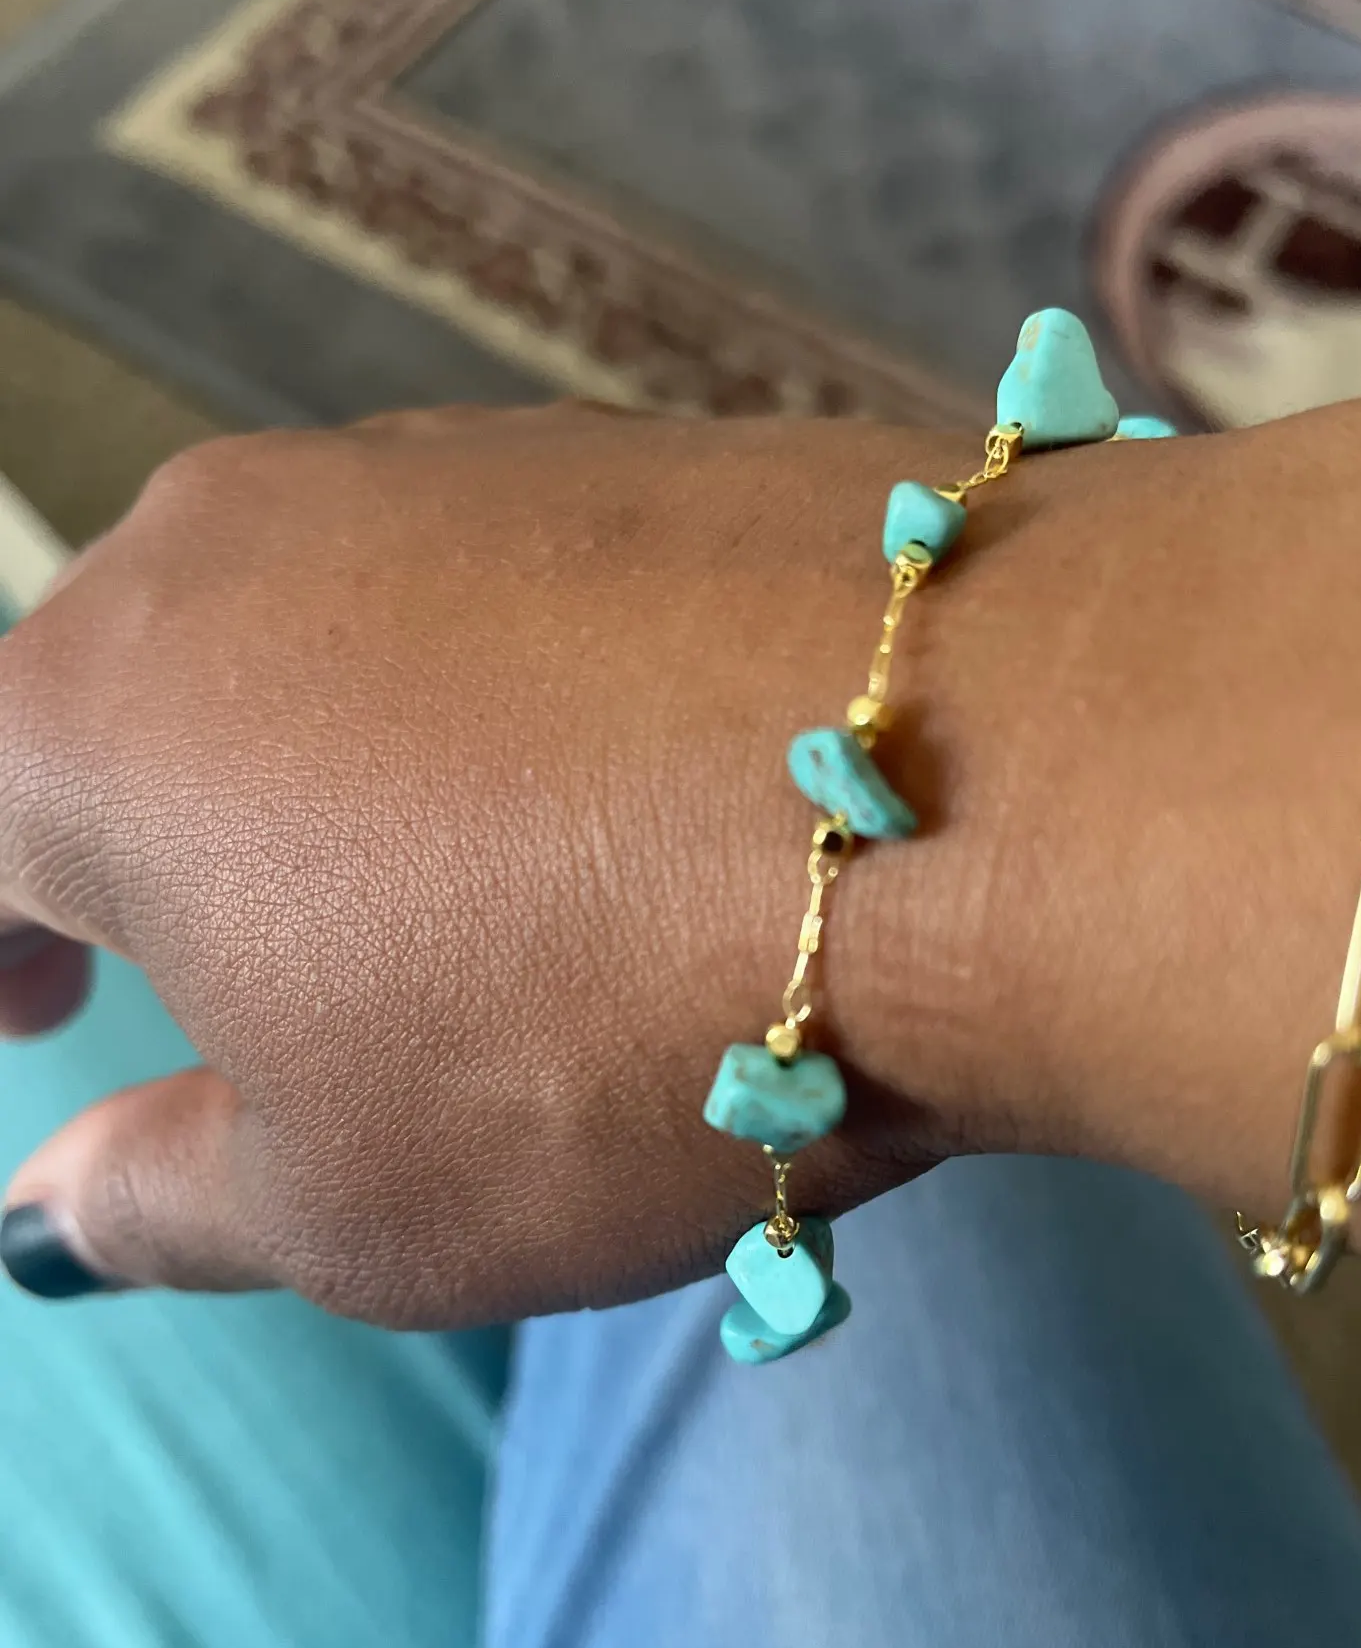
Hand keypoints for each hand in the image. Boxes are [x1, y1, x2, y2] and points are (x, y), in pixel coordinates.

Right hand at [0, 404, 978, 1320]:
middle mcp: (241, 539)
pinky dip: (490, 682)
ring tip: (438, 882)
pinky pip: (492, 578)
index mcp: (105, 719)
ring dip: (324, 751)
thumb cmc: (604, 1038)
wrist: (979, 790)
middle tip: (215, 956)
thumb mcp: (354, 1204)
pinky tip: (605, 775)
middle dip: (139, 836)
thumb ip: (159, 1198)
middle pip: (131, 691)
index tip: (34, 1018)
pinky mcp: (626, 441)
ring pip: (316, 621)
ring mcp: (447, 460)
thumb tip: (51, 1207)